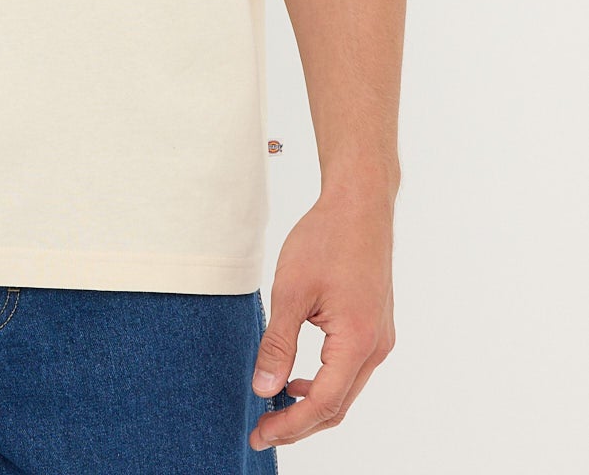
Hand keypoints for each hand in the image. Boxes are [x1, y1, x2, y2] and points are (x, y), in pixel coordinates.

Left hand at [250, 186, 395, 452]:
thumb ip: (278, 344)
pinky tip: (296, 380)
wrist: (359, 204)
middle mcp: (376, 347)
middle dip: (299, 424)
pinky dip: (324, 384)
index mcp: (358, 341)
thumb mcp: (291, 290)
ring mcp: (380, 339)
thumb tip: (264, 389)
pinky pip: (349, 370)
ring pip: (345, 390)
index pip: (324, 404)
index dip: (290, 425)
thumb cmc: (326, 239)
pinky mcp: (375, 328)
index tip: (260, 433)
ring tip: (274, 408)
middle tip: (261, 431)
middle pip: (338, 406)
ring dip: (311, 406)